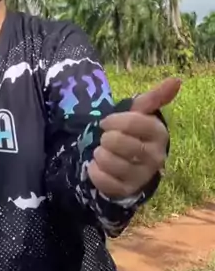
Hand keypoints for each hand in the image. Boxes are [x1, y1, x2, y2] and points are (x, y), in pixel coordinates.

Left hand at [87, 77, 179, 200]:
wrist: (129, 162)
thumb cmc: (133, 132)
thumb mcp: (140, 113)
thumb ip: (155, 97)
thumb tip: (176, 80)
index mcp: (158, 134)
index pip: (133, 122)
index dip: (113, 120)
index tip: (106, 122)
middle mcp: (155, 156)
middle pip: (119, 142)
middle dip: (106, 138)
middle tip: (107, 139)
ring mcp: (141, 175)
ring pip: (110, 161)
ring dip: (99, 154)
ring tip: (103, 152)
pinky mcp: (127, 190)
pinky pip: (103, 180)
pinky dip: (94, 171)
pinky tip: (98, 166)